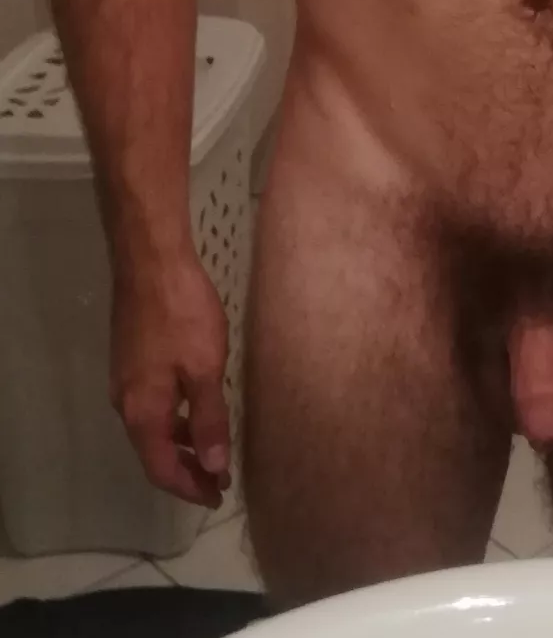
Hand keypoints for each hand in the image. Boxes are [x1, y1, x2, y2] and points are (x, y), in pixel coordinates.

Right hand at [110, 254, 231, 508]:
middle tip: (219, 480)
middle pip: (154, 452)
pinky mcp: (132, 359)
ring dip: (182, 443)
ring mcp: (127, 380)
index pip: (162, 469)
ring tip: (214, 452)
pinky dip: (176, 418)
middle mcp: (127, 403)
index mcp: (143, 412)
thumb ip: (209, 419)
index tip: (217, 497)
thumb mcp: (205, 368)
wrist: (151, 262)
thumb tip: (212, 466)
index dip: (189, 488)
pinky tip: (198, 409)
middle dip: (186, 470)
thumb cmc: (183, 315)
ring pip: (154, 427)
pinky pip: (154, 404)